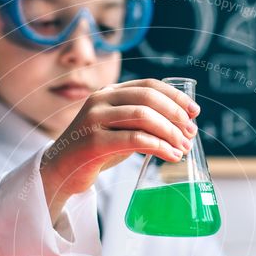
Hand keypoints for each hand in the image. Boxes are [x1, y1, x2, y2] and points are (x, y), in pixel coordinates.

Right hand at [39, 79, 199, 223]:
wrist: (61, 170)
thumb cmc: (95, 150)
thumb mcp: (119, 129)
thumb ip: (141, 121)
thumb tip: (182, 125)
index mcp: (109, 92)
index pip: (148, 85)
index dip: (175, 96)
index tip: (194, 112)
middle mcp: (100, 100)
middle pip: (148, 98)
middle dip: (175, 115)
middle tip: (190, 132)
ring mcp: (95, 119)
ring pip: (143, 116)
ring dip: (169, 132)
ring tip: (183, 147)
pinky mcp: (94, 142)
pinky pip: (134, 139)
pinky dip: (158, 146)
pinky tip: (171, 155)